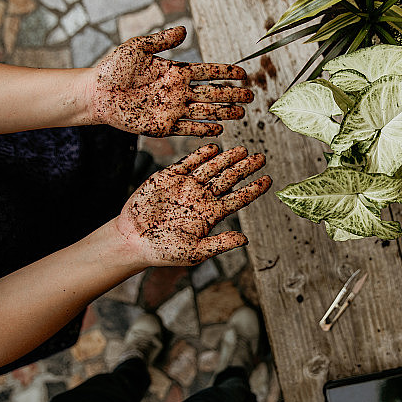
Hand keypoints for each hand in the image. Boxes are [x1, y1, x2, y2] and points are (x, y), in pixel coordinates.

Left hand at [89, 27, 252, 136]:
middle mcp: (178, 91)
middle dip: (232, 95)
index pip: (206, 72)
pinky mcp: (163, 126)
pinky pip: (188, 128)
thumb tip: (184, 30)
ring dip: (223, 113)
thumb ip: (162, 40)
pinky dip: (203, 129)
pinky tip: (218, 129)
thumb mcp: (138, 48)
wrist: (96, 93)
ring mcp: (172, 109)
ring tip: (241, 113)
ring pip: (204, 111)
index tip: (242, 73)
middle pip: (212, 93)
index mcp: (175, 72)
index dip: (225, 73)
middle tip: (250, 96)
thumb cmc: (114, 68)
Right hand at [116, 144, 271, 265]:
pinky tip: (214, 148)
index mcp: (211, 214)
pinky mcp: (168, 177)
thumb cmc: (164, 251)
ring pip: (211, 168)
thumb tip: (245, 240)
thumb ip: (220, 244)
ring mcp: (186, 186)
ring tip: (243, 149)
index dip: (254, 189)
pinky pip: (187, 163)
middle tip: (261, 157)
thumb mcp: (195, 252)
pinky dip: (200, 155)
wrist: (133, 241)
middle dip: (245, 168)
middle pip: (229, 179)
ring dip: (227, 158)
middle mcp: (202, 197)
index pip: (238, 199)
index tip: (269, 180)